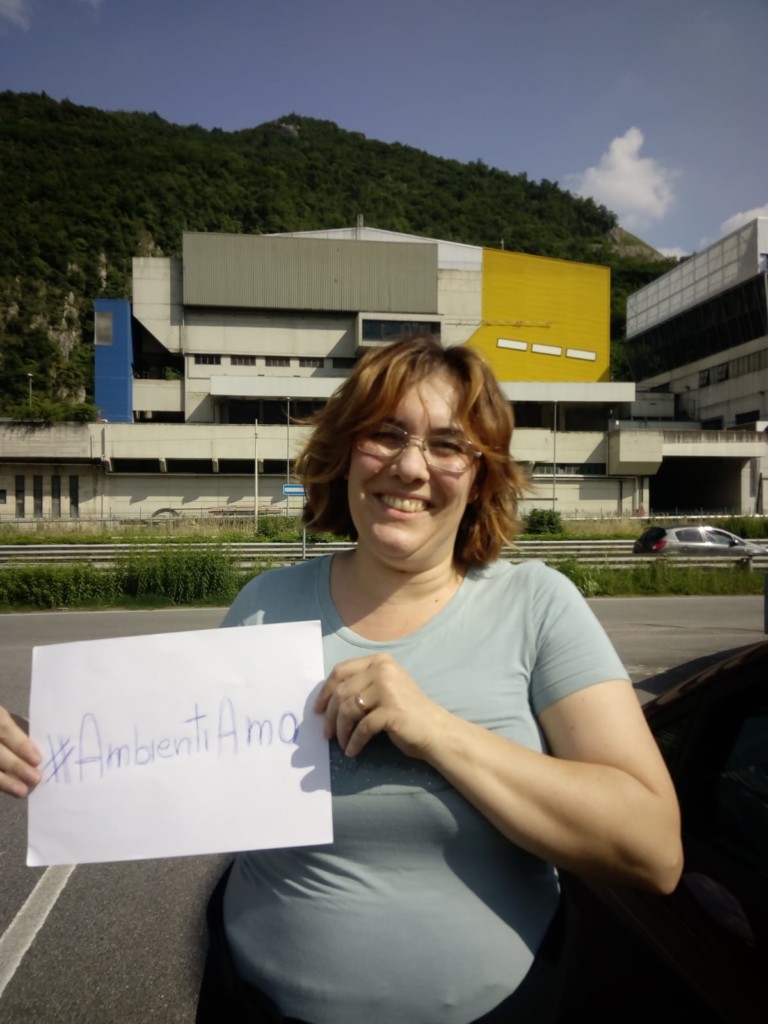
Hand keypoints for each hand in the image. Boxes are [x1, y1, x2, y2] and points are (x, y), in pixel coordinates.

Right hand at [0, 706, 41, 797]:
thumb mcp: (1, 718)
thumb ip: (13, 731)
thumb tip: (35, 750)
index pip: (5, 729)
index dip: (21, 744)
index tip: (37, 760)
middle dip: (16, 766)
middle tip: (35, 778)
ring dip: (4, 782)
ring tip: (21, 791)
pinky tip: (5, 789)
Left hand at [314, 653, 448, 758]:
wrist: (436, 730)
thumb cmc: (407, 712)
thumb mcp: (384, 689)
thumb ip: (361, 686)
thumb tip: (325, 702)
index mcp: (380, 661)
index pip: (341, 671)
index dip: (325, 691)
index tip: (317, 710)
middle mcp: (383, 670)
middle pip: (341, 691)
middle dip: (329, 716)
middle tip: (326, 734)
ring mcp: (388, 689)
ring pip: (348, 709)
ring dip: (340, 730)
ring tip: (342, 743)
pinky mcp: (391, 711)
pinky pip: (362, 728)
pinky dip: (354, 742)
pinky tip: (353, 751)